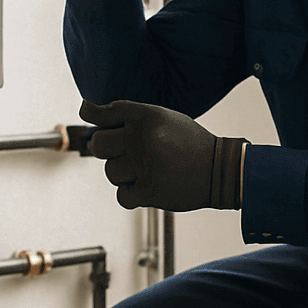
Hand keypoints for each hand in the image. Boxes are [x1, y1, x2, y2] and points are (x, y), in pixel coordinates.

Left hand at [80, 99, 246, 211]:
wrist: (220, 170)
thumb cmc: (189, 142)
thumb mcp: (165, 118)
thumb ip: (134, 117)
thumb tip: (94, 117)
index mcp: (147, 117)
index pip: (103, 112)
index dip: (90, 112)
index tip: (88, 112)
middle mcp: (142, 139)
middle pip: (98, 144)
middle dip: (106, 148)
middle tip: (122, 151)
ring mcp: (144, 166)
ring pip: (110, 171)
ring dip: (122, 173)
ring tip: (143, 170)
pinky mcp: (149, 192)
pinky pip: (122, 195)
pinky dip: (131, 194)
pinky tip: (146, 186)